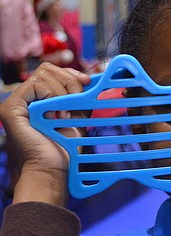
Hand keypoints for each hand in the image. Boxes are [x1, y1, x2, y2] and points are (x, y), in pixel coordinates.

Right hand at [0, 63, 90, 205]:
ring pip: (43, 75)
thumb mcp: (77, 115)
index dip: (70, 73)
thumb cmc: (65, 147)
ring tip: (65, 114)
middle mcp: (24, 99)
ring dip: (63, 92)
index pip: (50, 72)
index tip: (87, 82)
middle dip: (69, 80)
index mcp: (37, 100)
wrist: (55, 167)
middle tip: (78, 99)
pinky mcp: (12, 108)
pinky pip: (36, 85)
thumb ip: (80, 97)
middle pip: (46, 69)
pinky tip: (57, 115)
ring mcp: (16, 103)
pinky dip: (52, 96)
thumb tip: (93, 78)